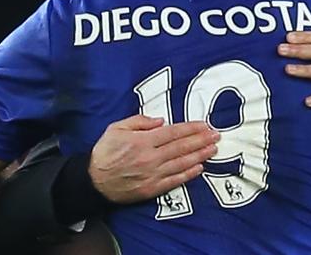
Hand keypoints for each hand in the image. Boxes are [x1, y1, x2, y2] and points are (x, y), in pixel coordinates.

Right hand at [88, 115, 218, 202]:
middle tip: (216, 135)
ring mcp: (152, 174)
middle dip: (201, 140)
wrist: (93, 181)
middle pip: (181, 147)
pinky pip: (174, 181)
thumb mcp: (117, 128)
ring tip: (213, 149)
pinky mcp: (151, 189)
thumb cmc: (104, 152)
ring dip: (200, 155)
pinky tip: (200, 168)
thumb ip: (139, 121)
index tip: (204, 125)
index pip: (173, 132)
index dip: (191, 128)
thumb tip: (161, 121)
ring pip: (181, 163)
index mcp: (142, 141)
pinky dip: (188, 174)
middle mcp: (150, 157)